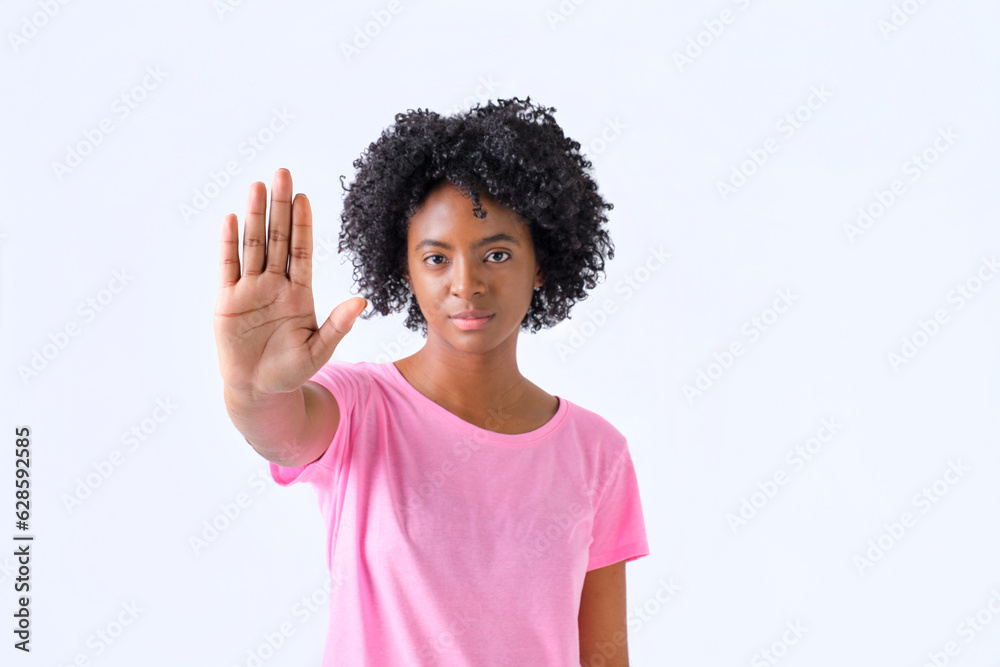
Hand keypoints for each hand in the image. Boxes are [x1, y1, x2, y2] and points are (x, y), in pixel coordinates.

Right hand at [213, 168, 366, 396]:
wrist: (258, 389)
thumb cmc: (291, 371)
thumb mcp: (319, 349)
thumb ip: (337, 325)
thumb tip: (362, 301)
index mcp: (298, 293)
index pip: (301, 250)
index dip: (303, 223)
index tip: (304, 197)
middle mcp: (274, 284)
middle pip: (277, 238)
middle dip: (279, 206)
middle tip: (282, 174)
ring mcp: (250, 290)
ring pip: (253, 245)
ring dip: (254, 216)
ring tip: (256, 186)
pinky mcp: (228, 301)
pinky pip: (228, 267)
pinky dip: (229, 244)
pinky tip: (231, 220)